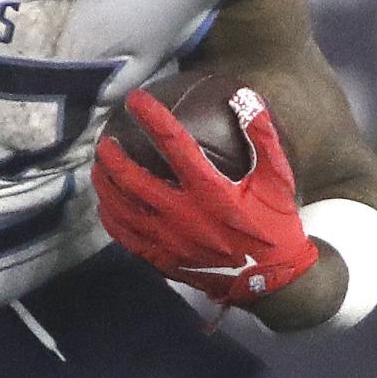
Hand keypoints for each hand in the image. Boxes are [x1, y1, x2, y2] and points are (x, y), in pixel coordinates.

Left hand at [89, 88, 318, 309]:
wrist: (270, 281)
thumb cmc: (275, 225)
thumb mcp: (278, 179)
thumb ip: (263, 137)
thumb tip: (243, 96)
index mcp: (211, 191)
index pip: (174, 144)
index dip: (152, 117)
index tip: (135, 99)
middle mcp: (184, 214)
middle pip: (134, 179)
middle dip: (113, 156)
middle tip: (104, 140)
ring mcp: (169, 240)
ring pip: (123, 209)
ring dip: (106, 185)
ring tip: (98, 168)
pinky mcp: (163, 260)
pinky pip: (126, 237)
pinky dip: (111, 219)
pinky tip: (105, 206)